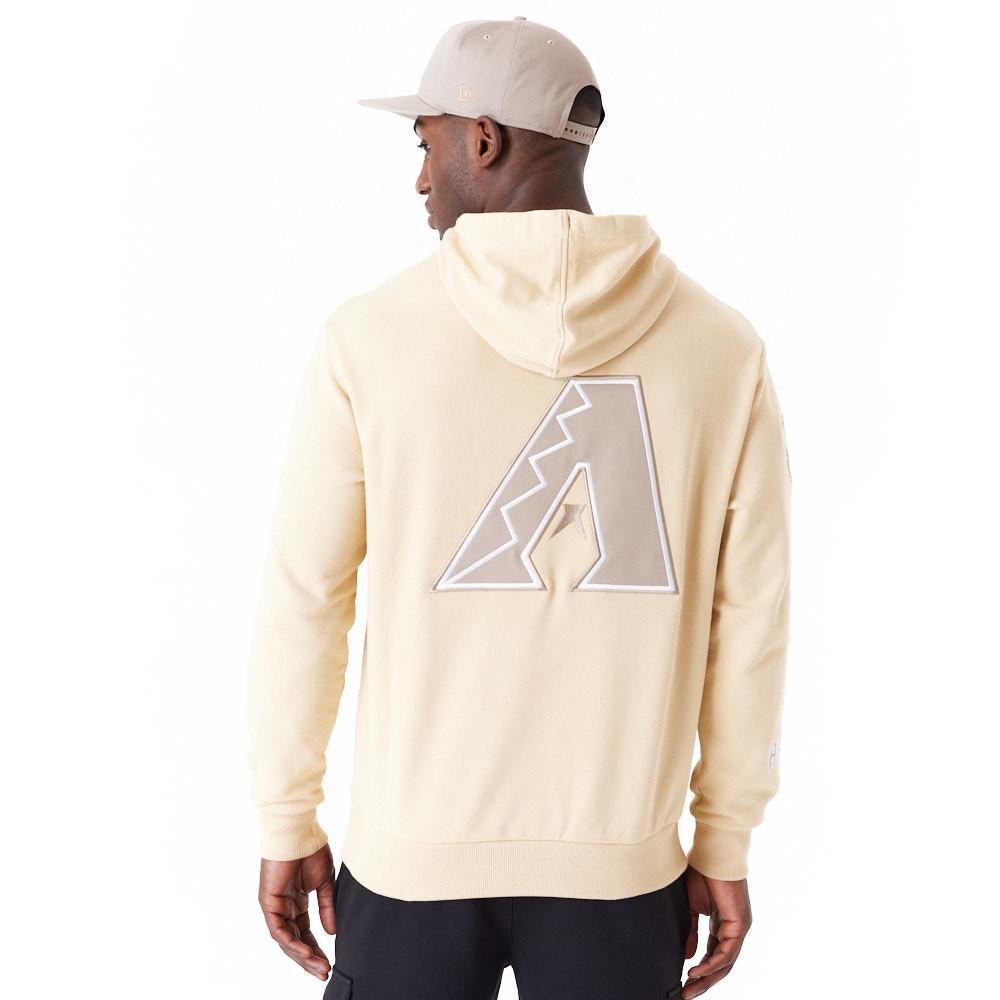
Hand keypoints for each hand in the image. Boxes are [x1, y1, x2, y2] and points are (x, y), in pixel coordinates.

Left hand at [258, 843, 336, 979]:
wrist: (300, 832)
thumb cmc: (312, 851)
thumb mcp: (325, 883)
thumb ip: (327, 908)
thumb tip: (332, 933)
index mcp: (297, 903)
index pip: (305, 934)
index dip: (316, 950)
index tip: (329, 964)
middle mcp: (284, 908)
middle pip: (295, 942)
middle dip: (309, 959)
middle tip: (324, 972)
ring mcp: (275, 906)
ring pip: (286, 940)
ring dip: (302, 955)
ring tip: (318, 966)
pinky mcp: (268, 902)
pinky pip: (278, 929)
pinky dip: (291, 942)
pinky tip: (306, 951)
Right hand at [681, 866, 751, 998]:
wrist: (710, 854)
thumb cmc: (700, 872)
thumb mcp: (691, 907)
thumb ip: (691, 931)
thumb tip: (689, 956)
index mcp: (721, 923)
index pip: (713, 955)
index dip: (699, 970)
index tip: (683, 982)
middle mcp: (732, 929)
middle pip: (720, 964)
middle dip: (702, 981)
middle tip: (686, 994)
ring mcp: (738, 927)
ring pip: (725, 963)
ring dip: (706, 978)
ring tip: (689, 988)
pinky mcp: (740, 924)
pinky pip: (727, 952)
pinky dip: (712, 964)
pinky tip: (697, 971)